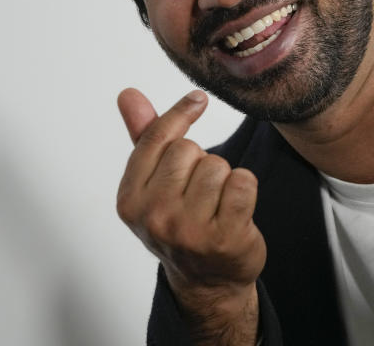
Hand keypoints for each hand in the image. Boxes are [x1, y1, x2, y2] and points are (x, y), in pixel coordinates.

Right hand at [116, 88, 265, 344]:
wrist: (209, 280)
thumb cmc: (180, 222)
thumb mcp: (153, 183)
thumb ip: (143, 136)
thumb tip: (128, 93)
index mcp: (130, 200)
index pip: (156, 139)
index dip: (179, 114)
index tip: (198, 99)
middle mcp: (155, 217)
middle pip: (189, 149)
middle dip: (200, 160)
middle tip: (199, 190)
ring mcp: (189, 230)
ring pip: (218, 165)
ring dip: (224, 178)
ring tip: (216, 203)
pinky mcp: (225, 237)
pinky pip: (244, 182)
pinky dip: (246, 188)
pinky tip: (236, 209)